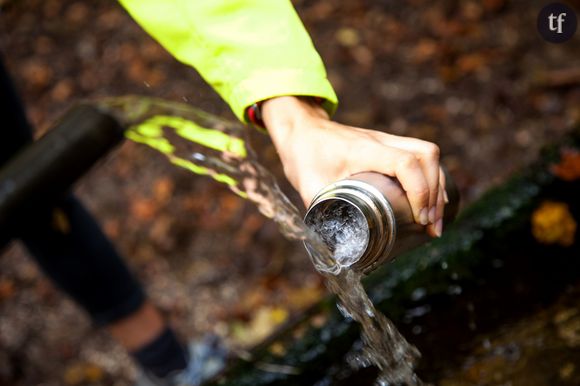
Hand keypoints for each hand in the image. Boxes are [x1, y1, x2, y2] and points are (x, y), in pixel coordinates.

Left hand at [261, 96, 445, 236]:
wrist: (303, 130)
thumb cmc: (304, 155)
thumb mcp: (307, 185)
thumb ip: (320, 214)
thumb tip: (332, 247)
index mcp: (363, 149)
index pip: (405, 162)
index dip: (419, 190)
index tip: (419, 218)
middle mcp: (380, 141)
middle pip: (426, 155)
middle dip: (435, 193)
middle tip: (430, 226)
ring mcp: (387, 140)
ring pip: (428, 153)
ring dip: (437, 186)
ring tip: (434, 221)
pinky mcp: (390, 146)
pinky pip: (422, 155)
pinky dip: (431, 179)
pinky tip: (431, 203)